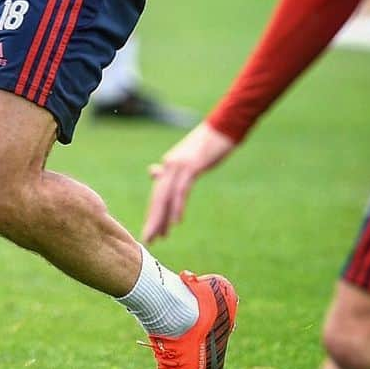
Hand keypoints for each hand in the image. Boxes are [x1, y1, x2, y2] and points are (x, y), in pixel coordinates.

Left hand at [142, 121, 237, 242]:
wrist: (222, 128)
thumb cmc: (207, 144)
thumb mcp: (188, 158)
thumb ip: (174, 170)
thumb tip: (154, 173)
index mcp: (169, 165)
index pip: (158, 194)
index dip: (155, 214)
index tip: (152, 233)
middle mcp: (169, 165)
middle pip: (157, 197)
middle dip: (153, 220)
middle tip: (147, 240)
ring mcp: (179, 165)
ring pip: (166, 196)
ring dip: (161, 217)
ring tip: (158, 235)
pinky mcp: (191, 166)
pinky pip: (181, 190)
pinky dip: (177, 206)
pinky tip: (176, 221)